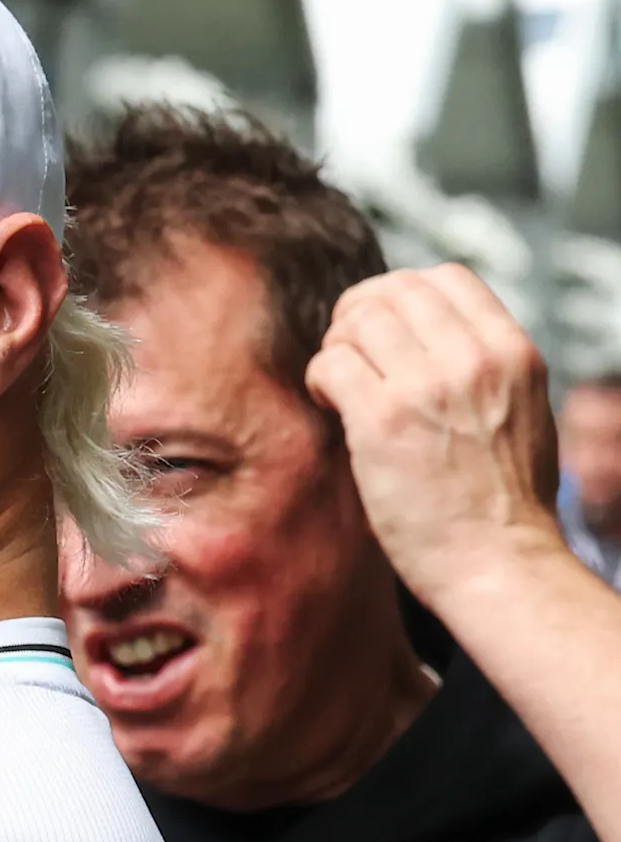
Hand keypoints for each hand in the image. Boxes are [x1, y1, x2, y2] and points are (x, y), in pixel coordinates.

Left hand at [306, 265, 565, 608]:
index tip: (382, 330)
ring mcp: (428, 386)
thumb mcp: (520, 411)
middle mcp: (475, 359)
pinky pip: (331, 362)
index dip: (400, 294)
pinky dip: (320, 378)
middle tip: (350, 357)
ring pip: (358, 320)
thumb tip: (431, 338)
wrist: (500, 563)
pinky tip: (332, 408)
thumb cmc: (503, 502)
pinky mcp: (384, 420)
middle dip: (359, 315)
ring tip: (342, 388)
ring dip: (337, 347)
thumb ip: (484, 369)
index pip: (445, 278)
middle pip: (394, 290)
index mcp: (514, 352)